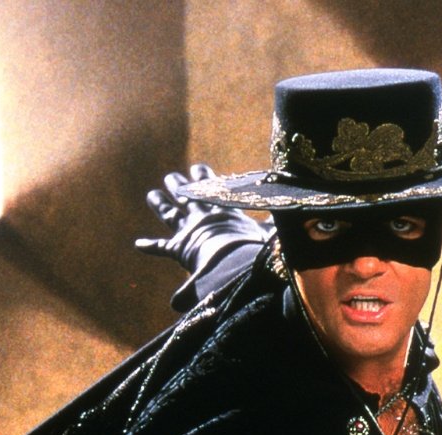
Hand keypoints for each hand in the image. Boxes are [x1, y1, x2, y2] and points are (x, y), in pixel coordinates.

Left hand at [134, 163, 270, 273]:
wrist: (231, 259)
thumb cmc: (251, 245)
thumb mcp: (266, 233)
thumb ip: (276, 225)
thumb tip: (302, 218)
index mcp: (221, 207)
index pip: (211, 187)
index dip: (204, 176)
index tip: (197, 167)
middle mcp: (201, 214)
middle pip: (186, 194)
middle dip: (178, 185)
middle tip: (172, 177)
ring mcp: (187, 229)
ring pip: (168, 212)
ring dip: (160, 203)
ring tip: (152, 195)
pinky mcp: (177, 248)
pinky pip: (160, 247)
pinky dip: (150, 246)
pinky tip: (138, 245)